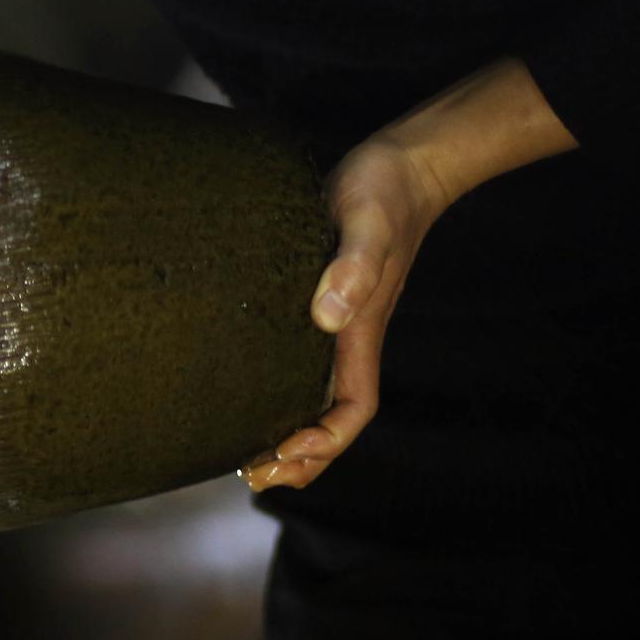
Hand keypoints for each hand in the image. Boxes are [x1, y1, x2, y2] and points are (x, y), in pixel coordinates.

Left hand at [241, 136, 449, 490]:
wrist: (399, 164)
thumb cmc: (385, 191)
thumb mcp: (367, 222)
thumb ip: (354, 265)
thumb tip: (328, 314)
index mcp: (361, 332)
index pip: (353, 408)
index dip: (325, 440)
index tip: (287, 451)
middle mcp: (347, 337)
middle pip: (329, 420)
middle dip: (297, 459)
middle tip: (249, 475)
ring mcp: (332, 324)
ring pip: (311, 399)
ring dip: (282, 436)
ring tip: (241, 460)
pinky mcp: (313, 303)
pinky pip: (297, 367)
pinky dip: (274, 394)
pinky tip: (241, 398)